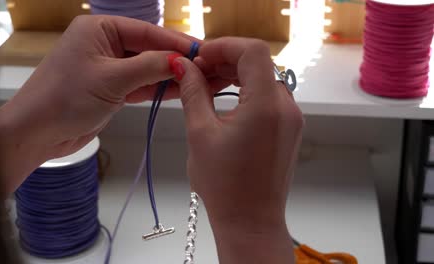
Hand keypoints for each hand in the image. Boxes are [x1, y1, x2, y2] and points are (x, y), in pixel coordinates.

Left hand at [0, 15, 194, 192]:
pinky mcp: (110, 89)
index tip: (203, 51)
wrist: (36, 133)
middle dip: (175, 60)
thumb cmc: (66, 99)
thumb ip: (150, 66)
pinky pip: (139, 85)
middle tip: (206, 68)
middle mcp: (104, 43)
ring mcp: (107, 67)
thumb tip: (183, 60)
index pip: (147, 31)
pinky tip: (180, 91)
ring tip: (199, 81)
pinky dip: (157, 89)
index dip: (176, 42)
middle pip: (149, 48)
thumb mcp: (112, 78)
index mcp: (99, 28)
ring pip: (146, 68)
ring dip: (169, 76)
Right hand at [174, 37, 302, 263]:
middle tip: (198, 71)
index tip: (200, 57)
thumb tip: (183, 66)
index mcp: (266, 105)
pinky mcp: (289, 129)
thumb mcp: (200, 133)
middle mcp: (286, 107)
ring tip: (207, 85)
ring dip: (236, 75)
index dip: (224, 46)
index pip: (253, 51)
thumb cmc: (224, 185)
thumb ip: (194, 92)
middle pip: (260, 63)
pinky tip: (225, 101)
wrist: (250, 221)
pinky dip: (247, 91)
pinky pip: (270, 97)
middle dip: (227, 60)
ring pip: (265, 78)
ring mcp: (292, 118)